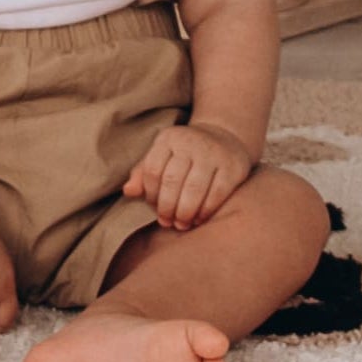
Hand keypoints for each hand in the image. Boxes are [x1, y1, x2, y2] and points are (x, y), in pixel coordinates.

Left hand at [121, 120, 253, 229]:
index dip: (151, 194)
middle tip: (167, 222)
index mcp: (169, 138)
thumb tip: (128, 191)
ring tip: (181, 224)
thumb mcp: (162, 155)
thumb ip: (143, 173)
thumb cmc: (185, 154)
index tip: (154, 208)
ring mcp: (213, 153)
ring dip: (185, 213)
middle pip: (172, 181)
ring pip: (194, 189)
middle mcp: (191, 141)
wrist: (224, 136)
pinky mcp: (233, 166)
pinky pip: (216, 194)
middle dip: (167, 207)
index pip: (152, 170)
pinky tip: (198, 219)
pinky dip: (205, 211)